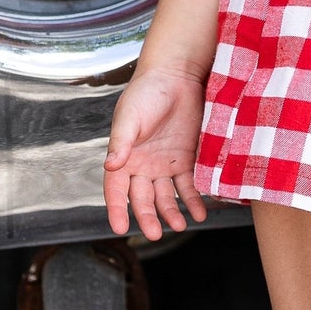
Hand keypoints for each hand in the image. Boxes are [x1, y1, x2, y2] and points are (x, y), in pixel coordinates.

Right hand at [103, 63, 210, 239]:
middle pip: (143, 198)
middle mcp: (143, 165)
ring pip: (166, 196)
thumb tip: (110, 165)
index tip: (119, 228)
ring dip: (172, 212)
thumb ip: (121, 142)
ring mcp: (165, 164)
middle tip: (156, 234)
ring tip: (181, 226)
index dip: (116, 209)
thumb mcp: (130, 116)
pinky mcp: (186, 159)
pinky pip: (189, 185)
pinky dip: (194, 200)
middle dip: (148, 217)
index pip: (115, 189)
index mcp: (123, 156)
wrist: (178, 75)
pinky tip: (199, 213)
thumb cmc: (147, 92)